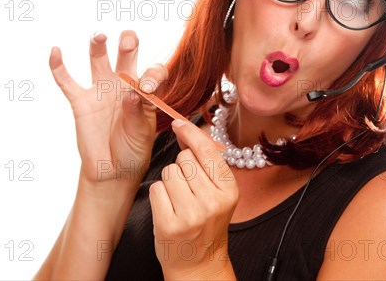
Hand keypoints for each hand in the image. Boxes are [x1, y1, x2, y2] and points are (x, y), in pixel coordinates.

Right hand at [49, 30, 165, 187]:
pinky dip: (58, 67)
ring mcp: (101, 91)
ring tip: (99, 35)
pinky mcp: (81, 102)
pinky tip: (55, 51)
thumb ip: (136, 114)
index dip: (152, 74)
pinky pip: (67, 82)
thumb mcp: (141, 134)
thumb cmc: (133, 150)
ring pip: (98, 60)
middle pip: (127, 54)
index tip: (147, 87)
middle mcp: (124, 85)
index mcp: (145, 91)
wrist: (113, 171)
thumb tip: (131, 93)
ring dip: (98, 45)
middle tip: (128, 42)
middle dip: (128, 44)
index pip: (153, 72)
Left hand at [150, 119, 238, 279]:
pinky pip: (156, 189)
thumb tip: (186, 130)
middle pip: (184, 159)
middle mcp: (212, 202)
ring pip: (169, 172)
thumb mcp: (218, 193)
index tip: (179, 123)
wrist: (198, 262)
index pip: (207, 151)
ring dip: (170, 182)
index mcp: (229, 190)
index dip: (191, 133)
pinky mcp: (169, 225)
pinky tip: (169, 209)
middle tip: (188, 188)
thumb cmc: (206, 223)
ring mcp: (191, 215)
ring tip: (179, 200)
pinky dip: (159, 196)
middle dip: (181, 167)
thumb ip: (206, 163)